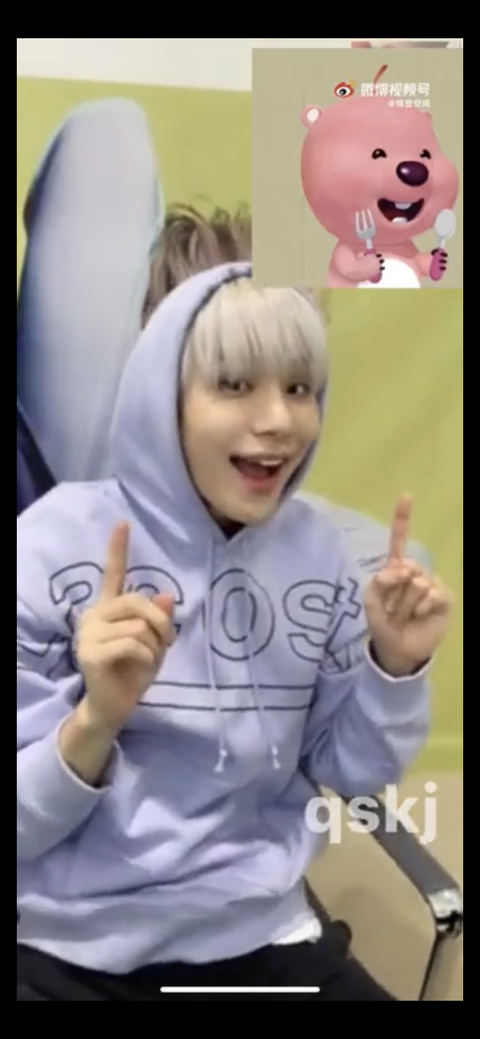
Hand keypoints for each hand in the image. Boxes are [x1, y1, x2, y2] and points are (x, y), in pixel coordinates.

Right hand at [75, 522, 175, 732]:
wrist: (113, 706)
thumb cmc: (133, 672)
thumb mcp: (154, 643)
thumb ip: (158, 620)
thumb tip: (166, 596)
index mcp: (108, 608)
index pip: (113, 573)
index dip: (118, 548)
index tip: (123, 522)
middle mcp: (94, 614)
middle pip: (138, 601)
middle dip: (160, 623)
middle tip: (166, 643)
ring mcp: (88, 633)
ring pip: (138, 626)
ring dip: (154, 646)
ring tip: (147, 661)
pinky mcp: (90, 652)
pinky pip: (133, 645)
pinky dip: (146, 658)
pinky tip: (139, 668)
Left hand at [364, 495, 452, 675]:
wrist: (397, 649)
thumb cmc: (382, 622)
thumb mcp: (371, 601)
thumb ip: (379, 581)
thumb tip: (399, 569)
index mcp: (395, 568)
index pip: (398, 540)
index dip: (402, 518)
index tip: (406, 496)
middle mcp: (415, 572)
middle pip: (406, 566)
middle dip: (395, 589)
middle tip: (392, 607)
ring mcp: (431, 584)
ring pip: (418, 583)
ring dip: (405, 604)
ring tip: (404, 615)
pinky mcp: (444, 598)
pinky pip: (432, 594)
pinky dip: (421, 607)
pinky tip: (418, 616)